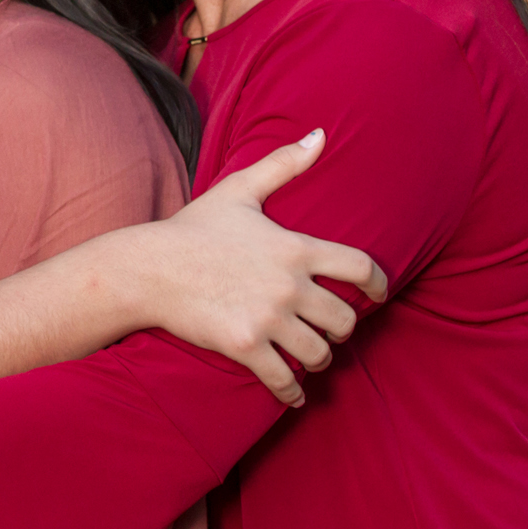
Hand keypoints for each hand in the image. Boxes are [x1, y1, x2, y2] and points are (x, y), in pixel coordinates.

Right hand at [149, 129, 386, 405]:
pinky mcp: (246, 347)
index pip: (360, 268)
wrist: (148, 268)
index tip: (379, 295)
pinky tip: (292, 394)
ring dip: (319, 358)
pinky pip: (285, 379)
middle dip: (343, 328)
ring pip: (319, 353)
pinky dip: (292, 392)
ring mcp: (269, 319)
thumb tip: (321, 133)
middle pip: (344, 319)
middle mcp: (290, 285)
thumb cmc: (193, 229)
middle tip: (332, 331)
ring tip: (311, 357)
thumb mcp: (239, 190)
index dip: (378, 284)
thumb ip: (284, 164)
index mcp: (295, 247)